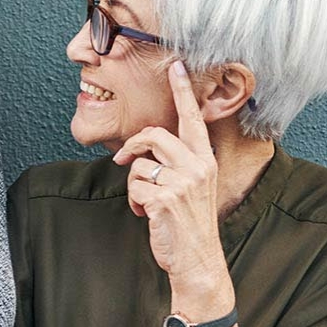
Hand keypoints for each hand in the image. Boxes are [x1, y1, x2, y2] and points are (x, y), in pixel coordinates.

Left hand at [111, 61, 228, 291]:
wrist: (197, 260)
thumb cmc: (188, 223)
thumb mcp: (191, 187)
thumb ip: (175, 163)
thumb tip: (144, 148)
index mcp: (204, 160)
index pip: (192, 119)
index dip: (182, 92)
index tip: (176, 66)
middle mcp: (198, 166)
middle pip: (153, 135)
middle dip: (132, 145)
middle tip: (122, 157)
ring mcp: (182, 182)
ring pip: (138, 164)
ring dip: (136, 185)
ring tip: (149, 202)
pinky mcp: (164, 199)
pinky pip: (134, 186)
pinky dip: (134, 202)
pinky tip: (148, 215)